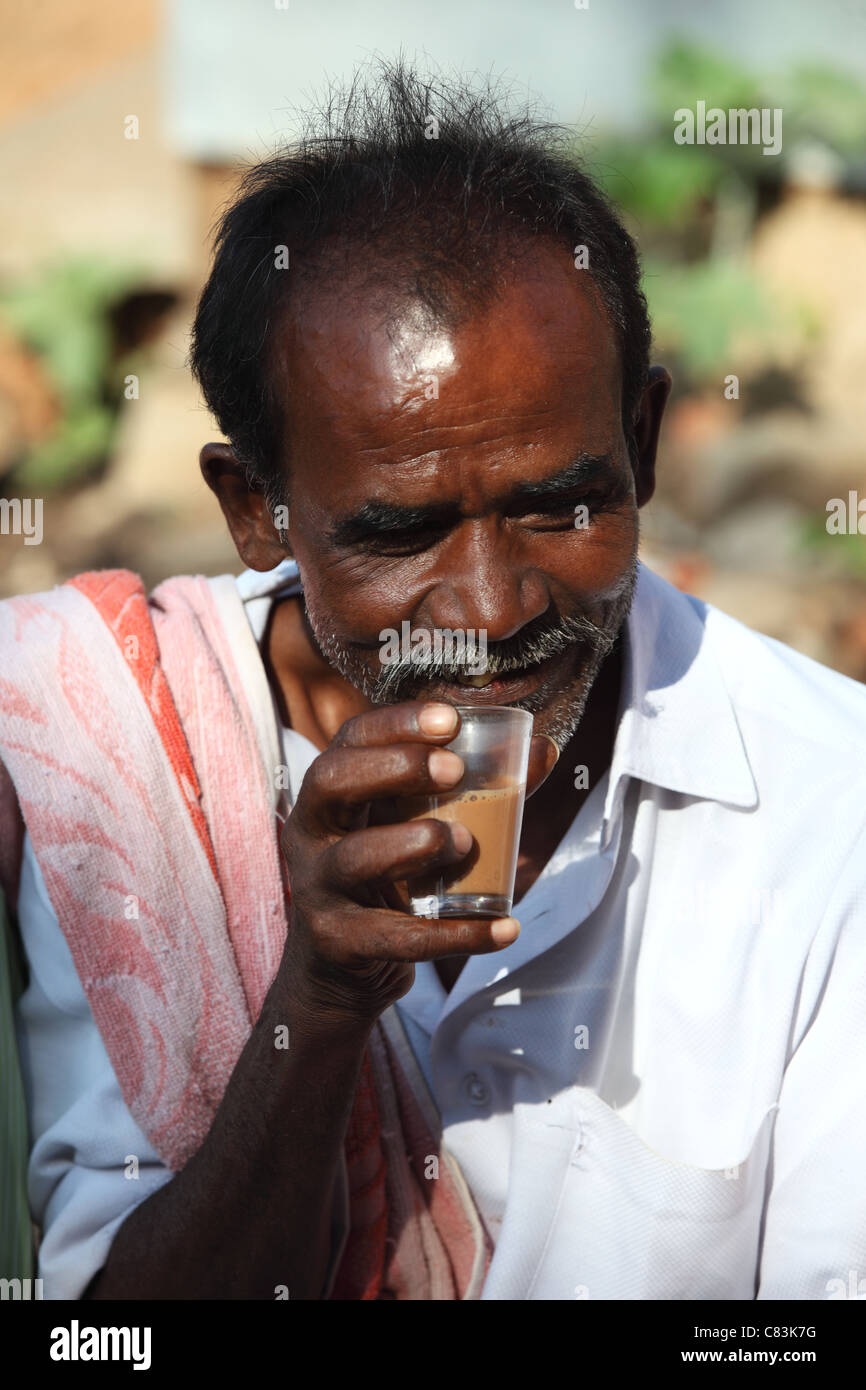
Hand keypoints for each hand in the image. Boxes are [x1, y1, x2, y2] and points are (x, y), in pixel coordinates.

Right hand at [277, 701, 557, 1026]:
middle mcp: (313, 833)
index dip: (396, 723)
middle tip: (455, 769)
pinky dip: (454, 935)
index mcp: (333, 793)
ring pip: (355, 858)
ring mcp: (319, 888)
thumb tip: (543, 750)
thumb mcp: (417, 826)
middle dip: (395, 767)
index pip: (351, 740)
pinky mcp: (337, 942)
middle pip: (331, 781)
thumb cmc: (386, 879)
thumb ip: (475, 790)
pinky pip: (395, 937)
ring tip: (465, 843)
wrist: (341, 969)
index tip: (449, 719)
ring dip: (415, 843)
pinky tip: (503, 929)